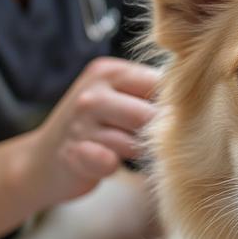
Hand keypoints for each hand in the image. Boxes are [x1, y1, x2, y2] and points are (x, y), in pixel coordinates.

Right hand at [21, 57, 160, 209]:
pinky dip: (112, 166)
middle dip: (156, 132)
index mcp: (107, 71)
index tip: (174, 119)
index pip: (158, 81)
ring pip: (133, 141)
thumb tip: (196, 100)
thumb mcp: (115, 98)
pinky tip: (105, 163)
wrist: (41, 161)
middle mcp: (92, 93)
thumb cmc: (93, 128)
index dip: (173, 105)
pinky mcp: (73, 153)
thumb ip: (147, 94)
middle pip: (149, 113)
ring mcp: (79, 123)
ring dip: (136, 152)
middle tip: (151, 141)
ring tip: (124, 151)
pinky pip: (110, 162)